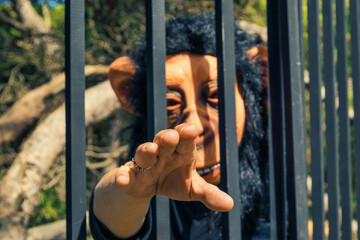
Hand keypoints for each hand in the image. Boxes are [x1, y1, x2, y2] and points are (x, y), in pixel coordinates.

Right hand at [115, 123, 233, 211]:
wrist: (148, 188)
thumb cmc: (174, 181)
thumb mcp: (193, 189)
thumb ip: (209, 194)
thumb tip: (230, 205)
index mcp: (181, 152)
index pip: (185, 140)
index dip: (187, 134)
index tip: (191, 130)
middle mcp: (163, 154)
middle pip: (164, 141)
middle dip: (167, 138)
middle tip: (172, 136)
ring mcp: (146, 163)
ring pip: (144, 153)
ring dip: (146, 151)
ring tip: (150, 150)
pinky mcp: (131, 175)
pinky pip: (126, 173)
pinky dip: (123, 175)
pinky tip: (122, 179)